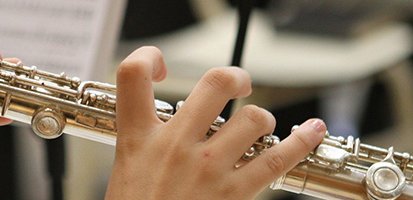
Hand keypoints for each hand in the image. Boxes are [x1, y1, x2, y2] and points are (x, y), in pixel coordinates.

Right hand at [104, 47, 326, 198]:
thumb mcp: (125, 171)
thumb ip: (143, 146)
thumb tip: (164, 130)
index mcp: (137, 138)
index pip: (132, 76)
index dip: (148, 59)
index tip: (161, 67)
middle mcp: (174, 145)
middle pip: (214, 83)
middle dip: (234, 77)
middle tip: (238, 84)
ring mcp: (207, 167)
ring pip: (253, 118)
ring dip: (261, 119)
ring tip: (258, 127)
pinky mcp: (233, 193)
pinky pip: (277, 160)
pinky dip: (302, 142)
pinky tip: (311, 131)